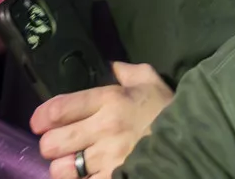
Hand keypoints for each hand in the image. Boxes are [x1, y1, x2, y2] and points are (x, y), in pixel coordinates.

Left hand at [30, 64, 174, 177]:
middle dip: (51, 145)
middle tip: (58, 146)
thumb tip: (112, 66)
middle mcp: (104, 128)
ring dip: (63, 168)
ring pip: (62, 170)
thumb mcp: (150, 81)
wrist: (195, 138)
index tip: (40, 123)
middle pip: (53, 143)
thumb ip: (127, 71)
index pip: (59, 109)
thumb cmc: (168, 109)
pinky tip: (85, 176)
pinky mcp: (115, 178)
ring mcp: (109, 158)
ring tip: (70, 165)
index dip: (42, 118)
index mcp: (109, 99)